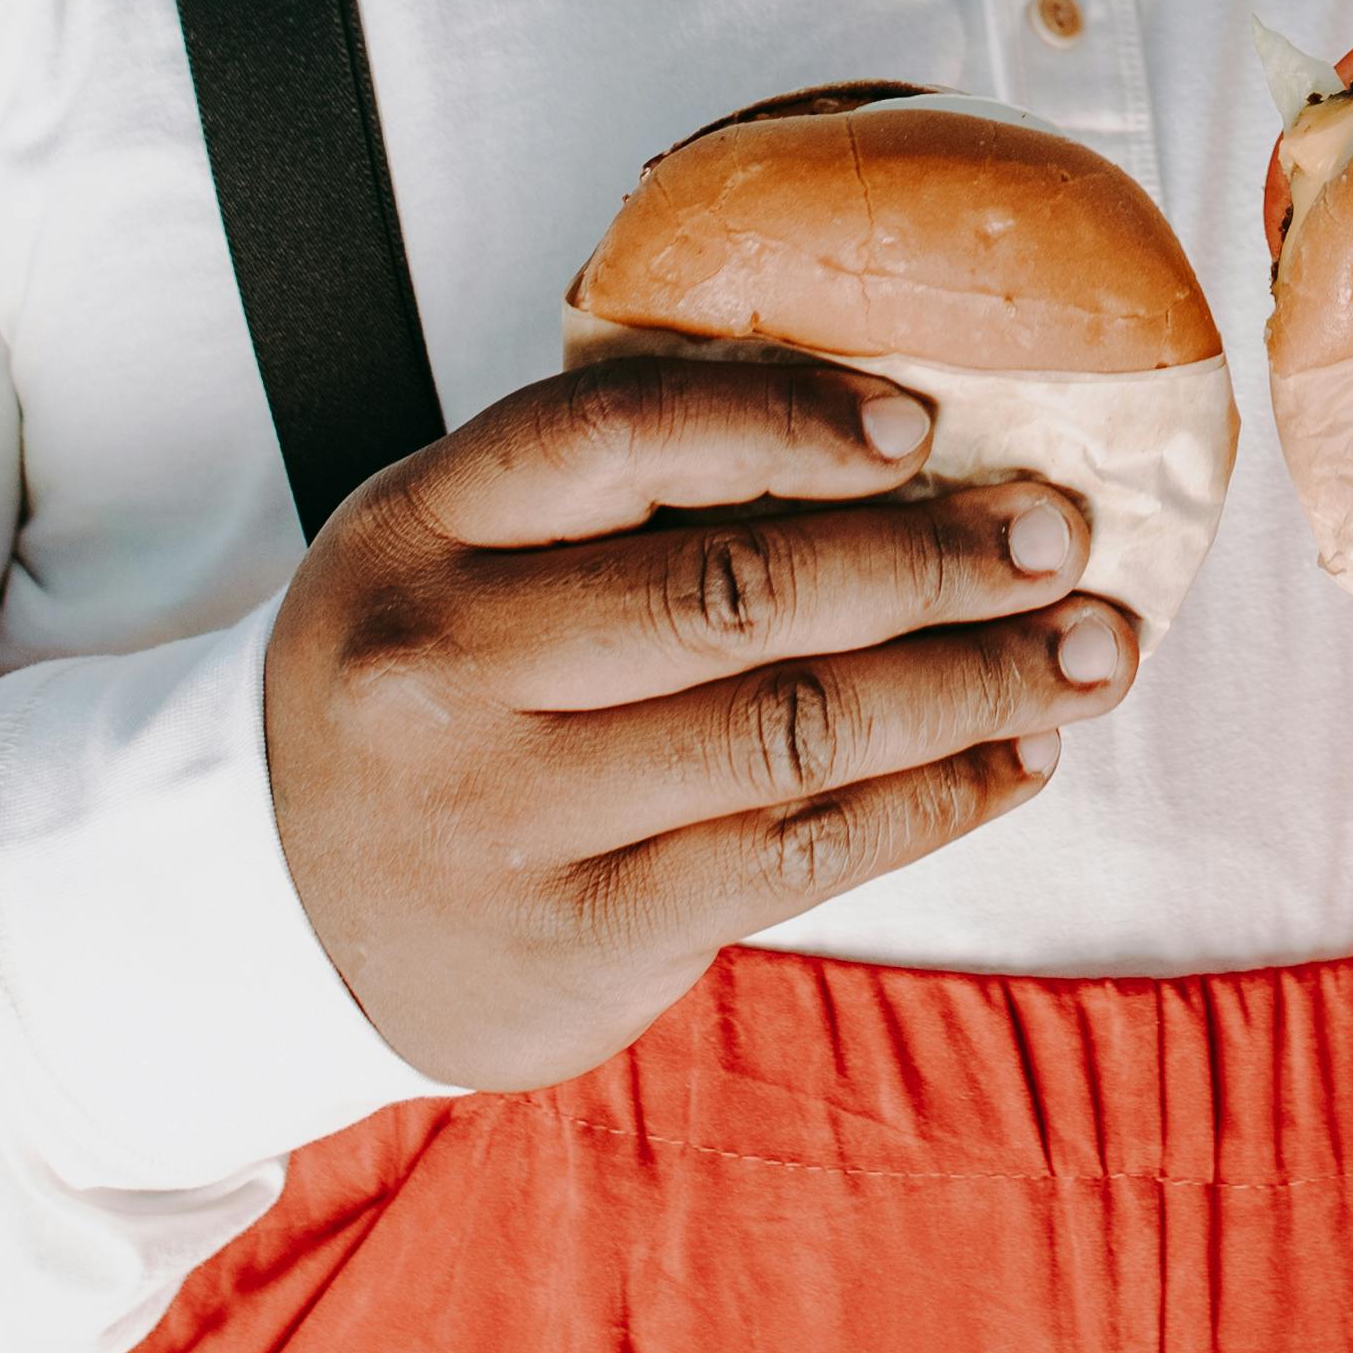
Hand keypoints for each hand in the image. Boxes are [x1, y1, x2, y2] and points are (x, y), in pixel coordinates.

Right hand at [261, 356, 1130, 1089]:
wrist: (265, 913)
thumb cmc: (412, 692)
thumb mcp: (442, 548)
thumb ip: (602, 488)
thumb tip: (888, 435)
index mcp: (418, 527)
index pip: (620, 432)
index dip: (788, 417)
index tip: (923, 423)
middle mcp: (452, 663)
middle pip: (736, 588)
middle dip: (932, 557)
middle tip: (1061, 534)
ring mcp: (513, 812)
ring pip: (790, 728)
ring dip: (971, 683)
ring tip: (1088, 651)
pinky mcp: (580, 936)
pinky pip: (795, 853)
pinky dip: (929, 799)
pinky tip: (1011, 757)